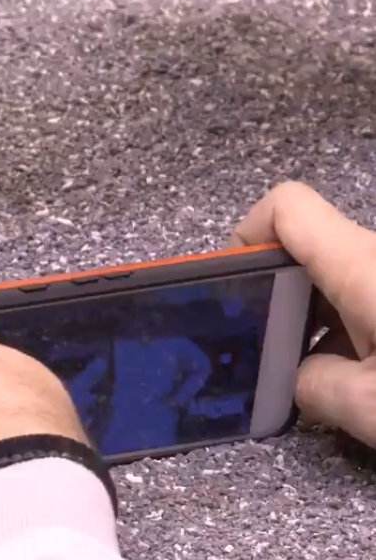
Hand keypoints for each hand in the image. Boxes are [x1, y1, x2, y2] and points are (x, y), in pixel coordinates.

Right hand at [226, 181, 375, 445]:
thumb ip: (317, 389)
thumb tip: (305, 380)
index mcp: (362, 265)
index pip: (286, 207)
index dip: (247, 235)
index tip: (235, 290)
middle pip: (318, 249)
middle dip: (287, 299)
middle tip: (277, 357)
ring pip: (356, 280)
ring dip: (332, 322)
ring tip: (332, 382)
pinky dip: (369, 332)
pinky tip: (374, 383)